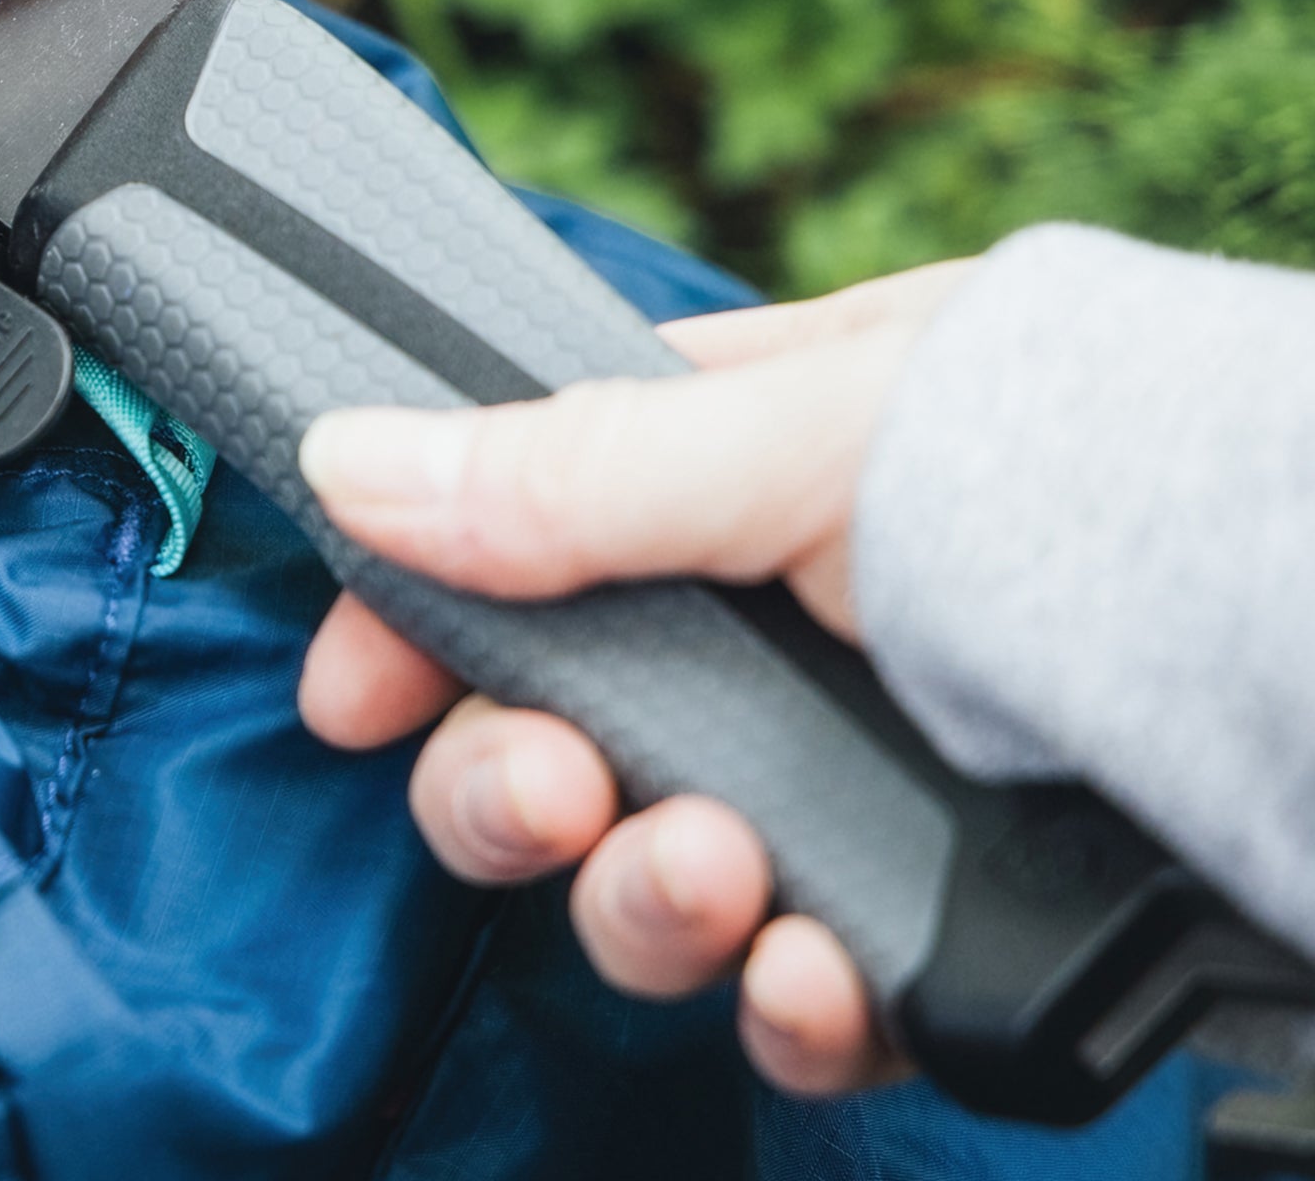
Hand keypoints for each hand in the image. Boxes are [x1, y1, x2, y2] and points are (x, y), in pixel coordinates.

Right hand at [292, 258, 978, 1096]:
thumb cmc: (1097, 472)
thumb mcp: (818, 435)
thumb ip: (570, 476)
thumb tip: (345, 463)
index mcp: (739, 477)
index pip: (511, 555)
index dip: (416, 633)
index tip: (357, 699)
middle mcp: (783, 640)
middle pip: (555, 748)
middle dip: (518, 792)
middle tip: (558, 789)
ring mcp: (863, 788)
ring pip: (659, 888)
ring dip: (648, 902)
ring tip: (722, 877)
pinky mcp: (949, 927)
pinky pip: (811, 999)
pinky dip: (796, 1008)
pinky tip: (823, 982)